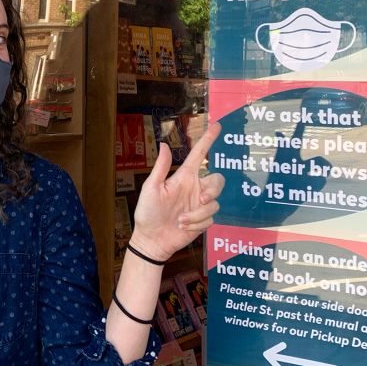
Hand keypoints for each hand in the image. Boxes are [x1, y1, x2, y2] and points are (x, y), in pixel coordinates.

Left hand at [130, 121, 224, 261]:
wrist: (152, 240)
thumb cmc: (148, 212)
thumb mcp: (151, 188)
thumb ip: (161, 168)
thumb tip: (165, 144)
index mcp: (183, 177)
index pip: (199, 155)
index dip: (208, 140)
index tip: (217, 125)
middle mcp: (195, 188)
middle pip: (218, 180)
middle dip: (213, 190)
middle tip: (201, 199)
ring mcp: (200, 205)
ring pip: (215, 202)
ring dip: (198, 213)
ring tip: (180, 220)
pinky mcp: (203, 220)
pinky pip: (211, 218)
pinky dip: (197, 223)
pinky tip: (184, 227)